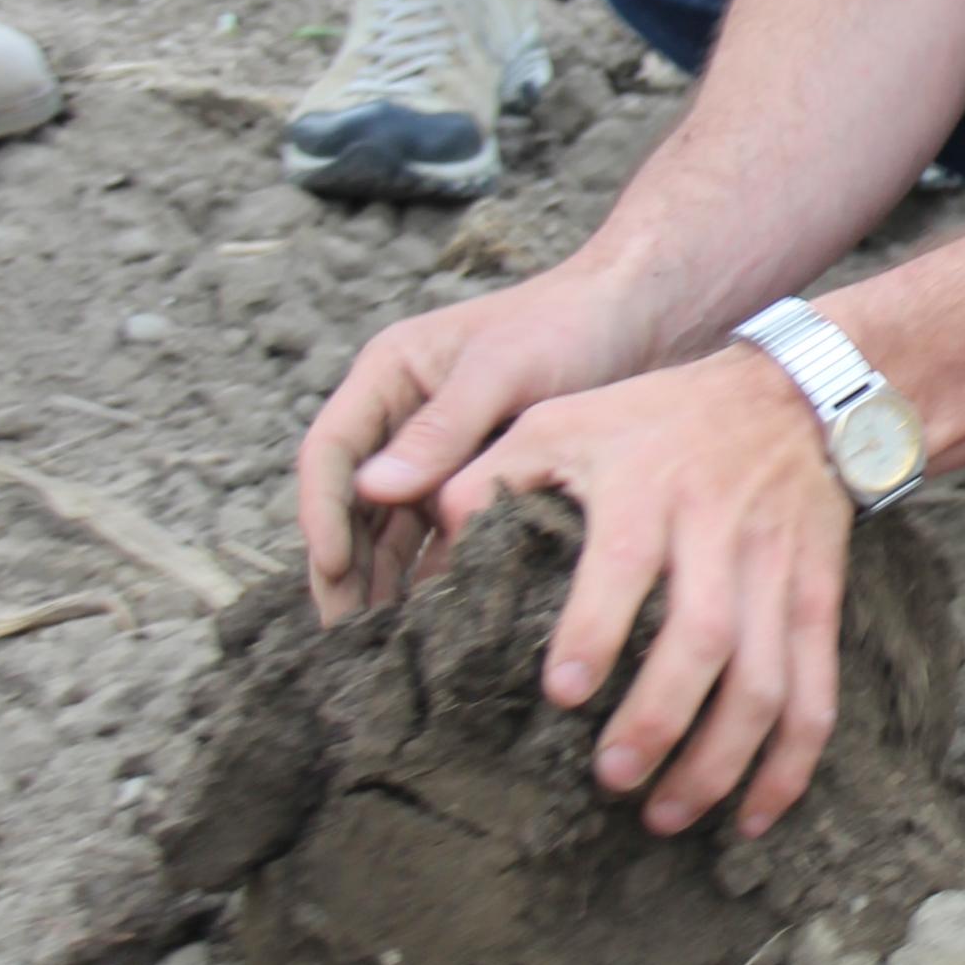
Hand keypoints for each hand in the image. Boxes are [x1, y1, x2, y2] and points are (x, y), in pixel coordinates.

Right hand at [296, 253, 665, 619]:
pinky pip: (444, 540)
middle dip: (345, 569)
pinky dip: (435, 580)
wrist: (642, 316)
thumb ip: (443, 427)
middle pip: (353, 505)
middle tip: (348, 638)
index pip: (331, 453)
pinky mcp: (482, 485)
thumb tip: (372, 490)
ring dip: (385, 585)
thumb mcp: (505, 368)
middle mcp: (404, 420)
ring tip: (384, 648)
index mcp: (390, 376)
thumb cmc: (569, 322)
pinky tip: (439, 628)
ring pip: (394, 531)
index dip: (323, 513)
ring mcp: (441, 456)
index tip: (333, 570)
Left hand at [403, 349, 852, 835]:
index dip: (597, 629)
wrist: (796, 395)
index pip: (625, 562)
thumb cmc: (655, 419)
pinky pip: (816, 692)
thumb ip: (485, 470)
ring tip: (665, 814)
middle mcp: (718, 533)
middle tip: (610, 776)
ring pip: (764, 681)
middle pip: (702, 639)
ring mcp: (775, 573)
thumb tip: (388, 499)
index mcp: (648, 489)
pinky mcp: (818, 601)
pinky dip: (791, 765)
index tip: (563, 692)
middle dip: (658, 718)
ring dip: (720, 759)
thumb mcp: (566, 418)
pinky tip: (752, 817)